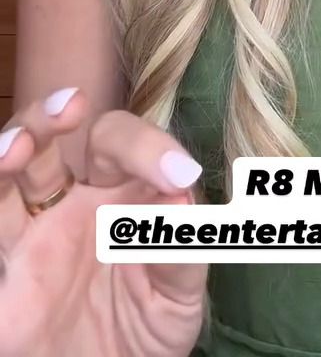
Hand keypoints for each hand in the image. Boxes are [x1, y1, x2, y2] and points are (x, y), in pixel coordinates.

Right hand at [0, 88, 207, 356]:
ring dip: (10, 147)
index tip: (178, 175)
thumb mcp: (178, 301)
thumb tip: (184, 197)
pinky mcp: (8, 285)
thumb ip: (181, 254)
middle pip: (52, 139)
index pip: (123, 145)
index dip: (149, 147)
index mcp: (120, 196)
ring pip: (8, 178)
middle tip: (73, 106)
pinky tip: (1, 173)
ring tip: (19, 147)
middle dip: (55, 114)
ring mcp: (32, 241)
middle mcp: (71, 206)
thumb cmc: (148, 334)